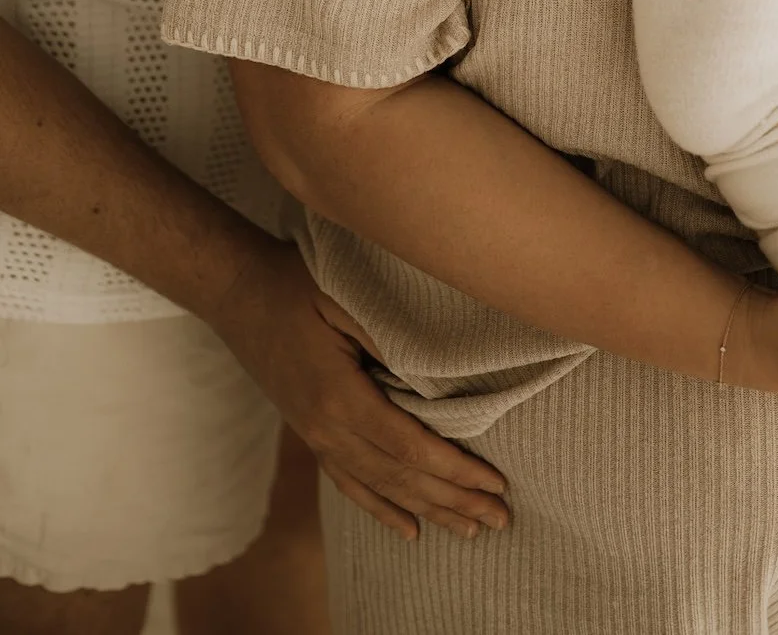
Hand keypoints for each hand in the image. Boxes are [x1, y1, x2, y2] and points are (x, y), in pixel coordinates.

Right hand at [209, 237, 509, 539]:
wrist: (238, 292)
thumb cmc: (296, 284)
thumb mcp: (345, 298)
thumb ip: (389, 338)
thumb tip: (437, 377)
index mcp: (338, 396)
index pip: (408, 447)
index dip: (453, 470)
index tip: (494, 484)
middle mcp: (325, 428)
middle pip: (399, 477)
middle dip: (453, 501)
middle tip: (500, 520)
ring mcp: (314, 436)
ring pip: (378, 487)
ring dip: (427, 511)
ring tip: (469, 532)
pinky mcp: (309, 433)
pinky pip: (349, 483)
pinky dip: (381, 508)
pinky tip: (408, 529)